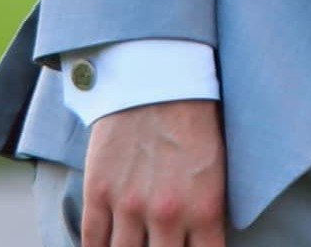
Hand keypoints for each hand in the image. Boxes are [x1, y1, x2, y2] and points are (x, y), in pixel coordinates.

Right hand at [83, 100, 225, 246]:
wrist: (159, 79)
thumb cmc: (197, 119)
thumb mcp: (218, 165)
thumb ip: (208, 209)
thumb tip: (203, 239)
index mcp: (205, 206)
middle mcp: (167, 214)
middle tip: (161, 244)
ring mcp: (129, 206)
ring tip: (137, 244)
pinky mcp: (99, 194)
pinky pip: (92, 244)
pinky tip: (106, 246)